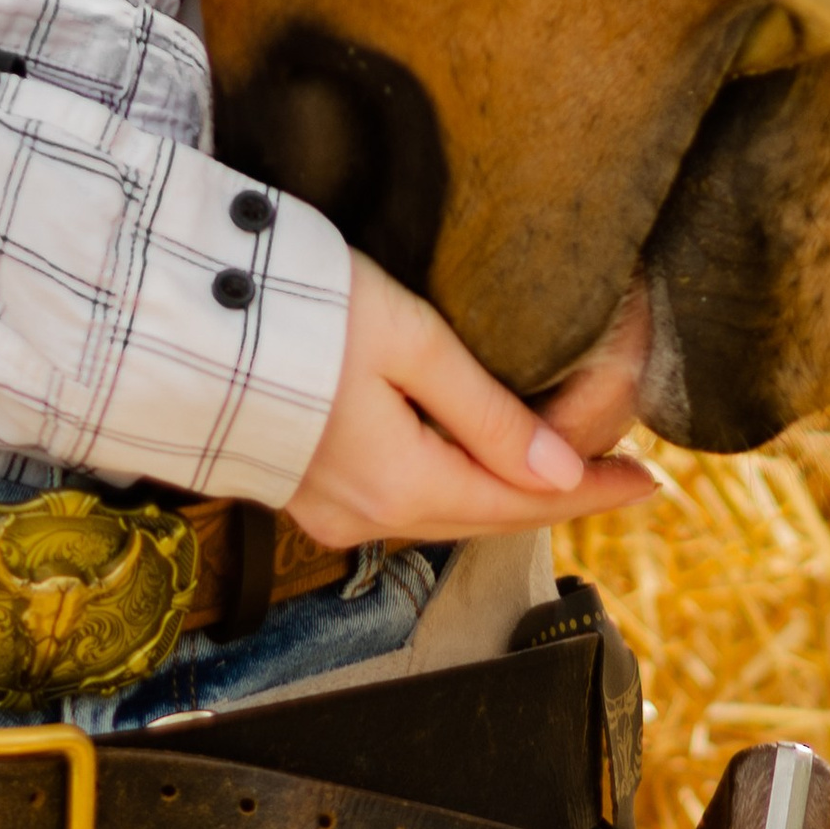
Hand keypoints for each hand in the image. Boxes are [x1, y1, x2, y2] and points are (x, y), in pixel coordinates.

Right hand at [284, 252, 656, 551]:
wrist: (177, 319)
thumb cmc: (293, 311)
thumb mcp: (406, 341)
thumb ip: (485, 410)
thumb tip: (560, 471)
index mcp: (404, 485)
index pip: (525, 502)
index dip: (593, 492)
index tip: (651, 482)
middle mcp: (368, 515)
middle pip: (488, 517)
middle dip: (557, 497)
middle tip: (619, 474)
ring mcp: (329, 507)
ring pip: (444, 512)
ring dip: (505, 493)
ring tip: (558, 469)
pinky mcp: (302, 485)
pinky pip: (403, 501)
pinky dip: (454, 486)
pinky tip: (471, 464)